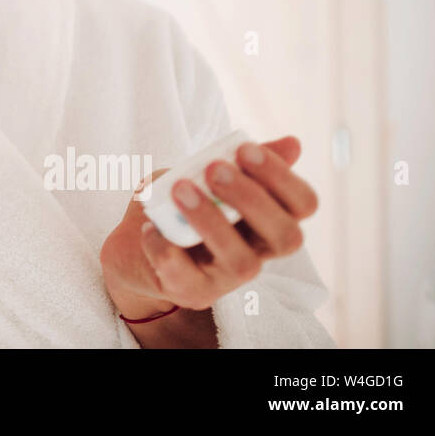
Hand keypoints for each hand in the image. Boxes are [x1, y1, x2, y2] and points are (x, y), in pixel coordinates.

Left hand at [99, 136, 318, 317]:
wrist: (131, 242)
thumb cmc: (177, 202)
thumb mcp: (201, 174)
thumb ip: (239, 160)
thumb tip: (292, 143)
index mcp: (267, 218)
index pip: (302, 204)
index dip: (282, 177)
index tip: (245, 149)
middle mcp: (257, 251)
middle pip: (286, 237)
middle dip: (253, 199)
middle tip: (215, 169)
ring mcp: (226, 277)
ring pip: (242, 262)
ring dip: (211, 221)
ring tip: (180, 189)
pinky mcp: (192, 292)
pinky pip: (183, 274)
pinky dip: (163, 246)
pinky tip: (150, 225)